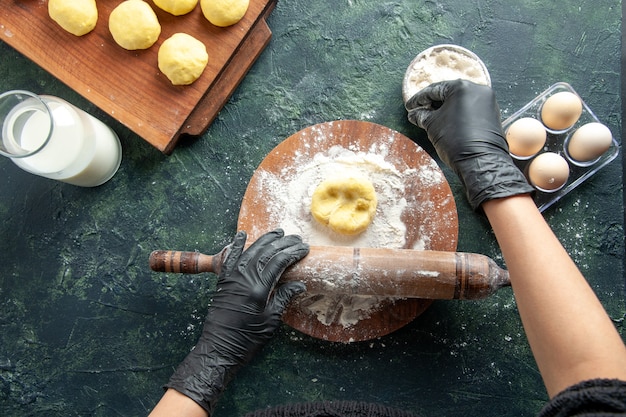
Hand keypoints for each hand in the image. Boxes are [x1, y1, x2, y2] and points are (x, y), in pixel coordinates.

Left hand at [164, 229, 308, 413]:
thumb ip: (284, 298)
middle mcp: (244, 278)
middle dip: (283, 243)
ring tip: (277, 232)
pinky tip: (243, 234)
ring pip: (251, 251)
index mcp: (259, 288)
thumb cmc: (248, 338)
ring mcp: (232, 277)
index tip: (304, 249)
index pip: (279, 262)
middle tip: (296, 238)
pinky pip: (230, 258)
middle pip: (266, 253)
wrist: (220, 347)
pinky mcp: (224, 281)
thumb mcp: (271, 320)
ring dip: (265, 240)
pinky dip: (236, 244)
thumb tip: (299, 284)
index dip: (293, 253)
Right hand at [406, 79, 533, 209]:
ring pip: (461, 101)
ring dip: (445, 108)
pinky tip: (447, 122)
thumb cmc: (456, 140)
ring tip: (431, 118)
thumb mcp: (432, 125)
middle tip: (419, 110)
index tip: (409, 106)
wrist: (480, 161)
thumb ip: (422, 116)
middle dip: (433, 103)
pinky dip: (458, 113)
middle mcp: (477, 90)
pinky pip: (470, 109)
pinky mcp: (492, 114)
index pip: (434, 90)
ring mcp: (487, 101)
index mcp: (462, 87)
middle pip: (449, 93)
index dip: (419, 99)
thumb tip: (414, 114)